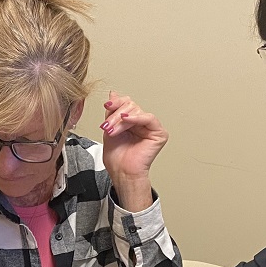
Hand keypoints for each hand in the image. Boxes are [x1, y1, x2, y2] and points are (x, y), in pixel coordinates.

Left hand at [99, 91, 166, 210]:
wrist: (122, 173)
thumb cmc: (117, 157)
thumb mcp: (110, 128)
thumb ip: (112, 112)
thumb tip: (113, 94)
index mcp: (132, 121)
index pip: (126, 103)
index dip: (116, 103)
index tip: (107, 106)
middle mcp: (142, 122)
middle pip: (130, 105)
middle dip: (115, 115)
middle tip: (107, 127)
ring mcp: (151, 127)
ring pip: (136, 111)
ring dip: (121, 121)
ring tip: (113, 131)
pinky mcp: (159, 133)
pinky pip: (149, 118)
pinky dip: (136, 118)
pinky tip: (126, 121)